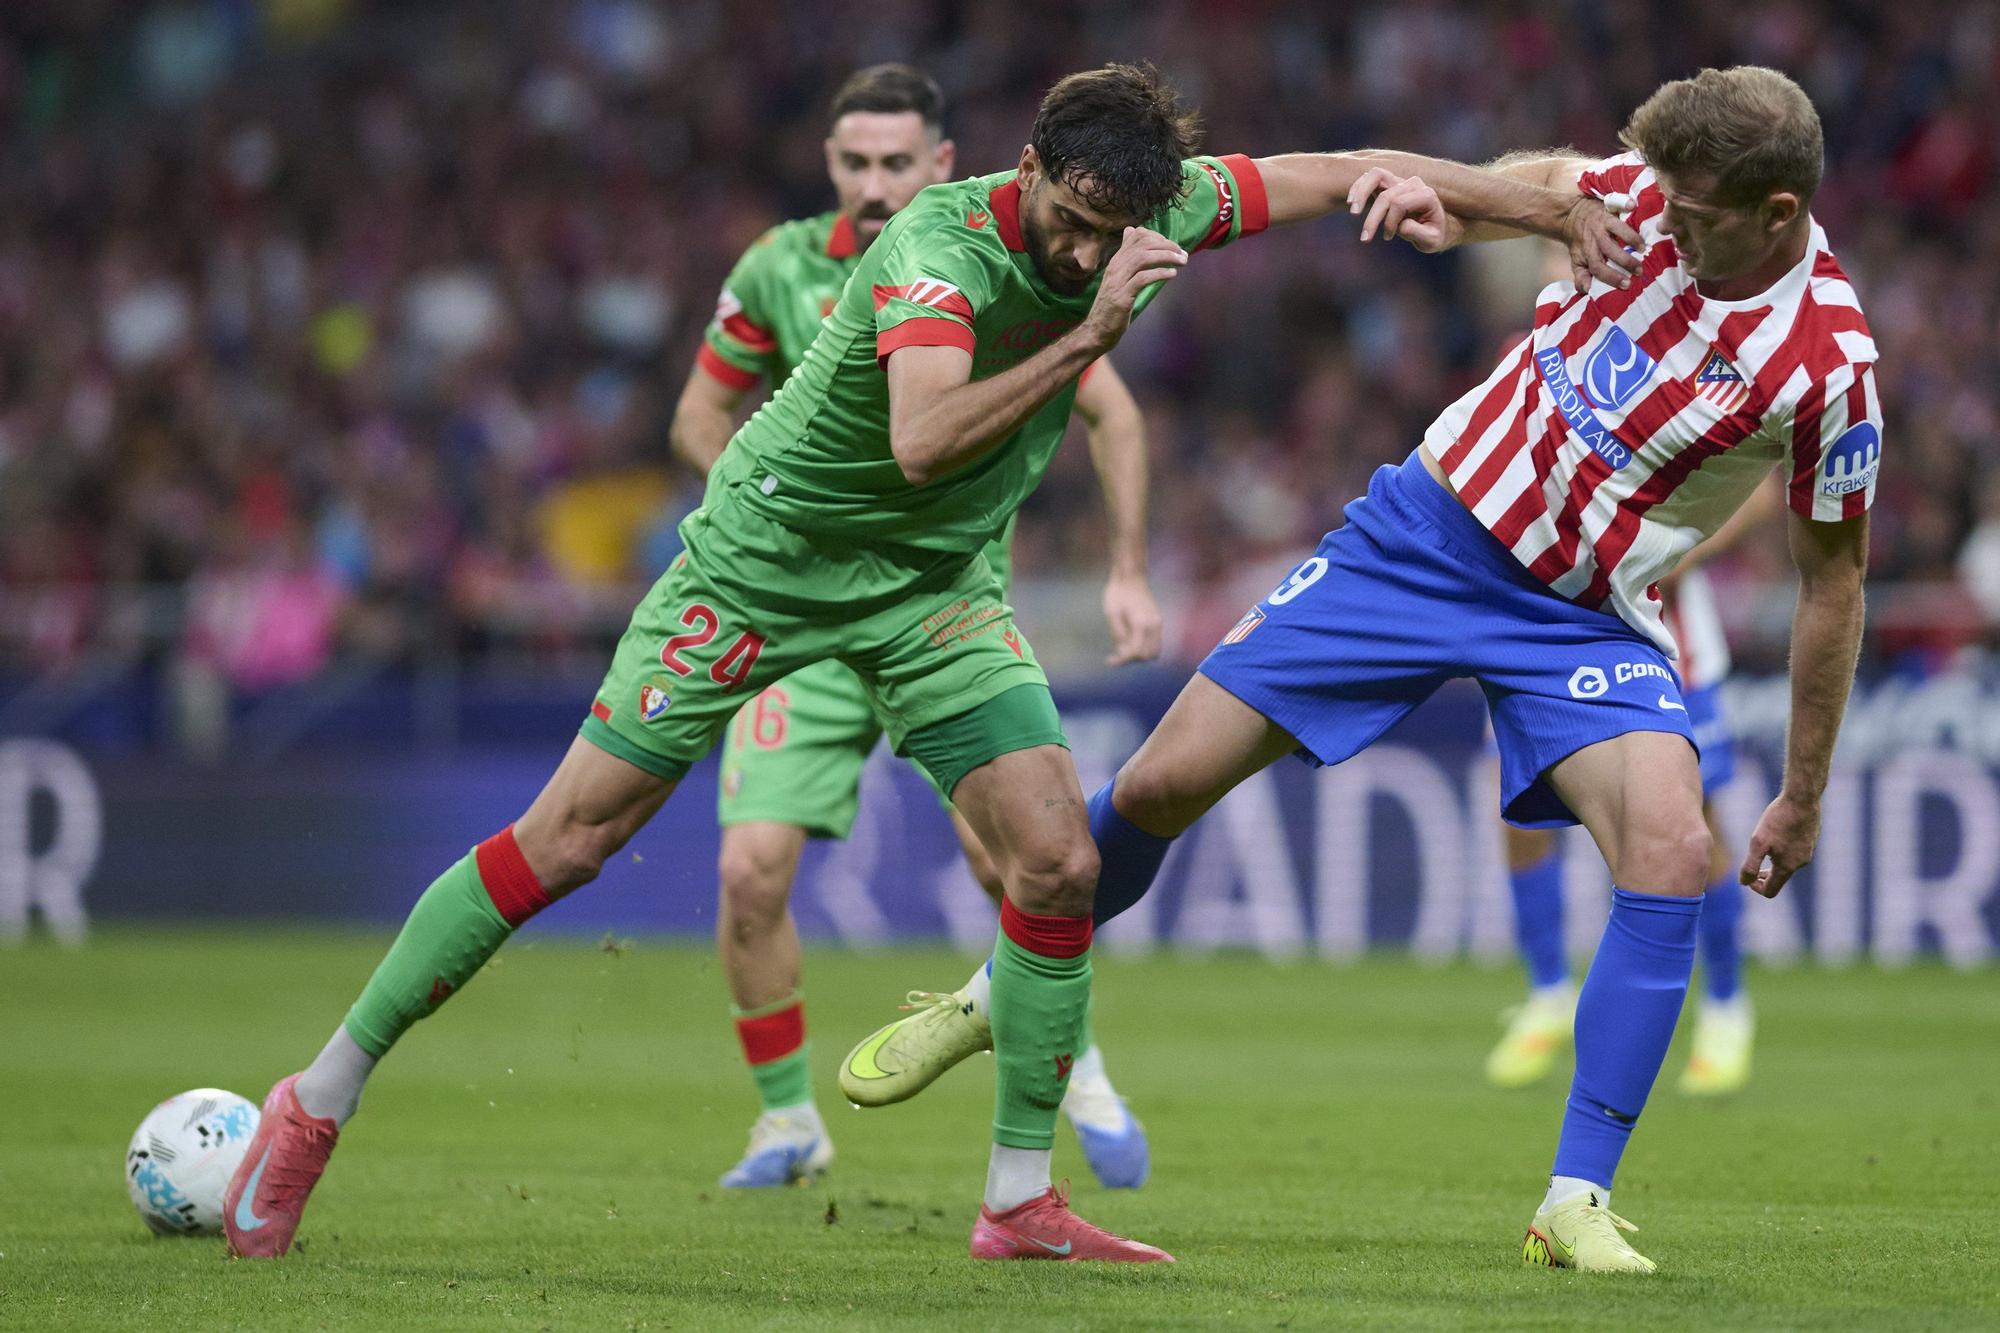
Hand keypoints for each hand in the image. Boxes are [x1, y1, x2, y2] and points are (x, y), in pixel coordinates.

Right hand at [1081, 227, 1186, 350]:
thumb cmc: (1112, 305)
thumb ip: (1127, 257)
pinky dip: (1160, 273)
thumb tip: (1130, 231)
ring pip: (1143, 258)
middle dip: (1167, 245)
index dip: (1158, 237)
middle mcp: (1116, 266)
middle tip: (1183, 253)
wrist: (1097, 330)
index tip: (1173, 246)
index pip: (1137, 235)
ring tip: (1182, 261)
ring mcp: (1118, 281)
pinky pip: (1143, 278)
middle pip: (1143, 244)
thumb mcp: (1119, 276)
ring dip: (1167, 257)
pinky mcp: (1122, 296)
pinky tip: (1172, 274)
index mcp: (1116, 260)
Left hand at [1102, 572, 1162, 665]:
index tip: (1110, 661)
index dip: (1123, 660)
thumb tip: (1122, 651)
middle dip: (1133, 658)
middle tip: (1116, 653)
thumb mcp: (1112, 614)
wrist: (1130, 576)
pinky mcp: (1156, 621)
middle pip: (1149, 655)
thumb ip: (1118, 633)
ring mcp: (1157, 623)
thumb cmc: (1118, 593)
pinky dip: (1143, 646)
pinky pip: (1154, 642)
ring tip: (1122, 647)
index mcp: (1142, 623)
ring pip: (1154, 650)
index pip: (1136, 652)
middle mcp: (1154, 625)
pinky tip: (1128, 639)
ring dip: (1140, 654)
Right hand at [1347, 168, 1461, 251]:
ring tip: (1353, 211)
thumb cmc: (1433, 235)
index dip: (1390, 222)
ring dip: (1361, 193)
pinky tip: (1350, 202)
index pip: (1400, 203)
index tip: (1387, 237)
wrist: (1434, 226)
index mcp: (1426, 195)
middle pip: (1386, 195)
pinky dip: (1358, 186)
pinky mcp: (1389, 183)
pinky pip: (1370, 176)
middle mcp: (1413, 184)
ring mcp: (1400, 181)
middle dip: (1373, 218)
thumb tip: (1402, 226)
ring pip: (1376, 176)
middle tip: (1365, 238)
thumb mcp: (1432, 241)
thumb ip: (1419, 233)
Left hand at [1562, 196, 1644, 292]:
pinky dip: (1625, 204)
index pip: (1598, 267)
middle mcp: (1596, 238)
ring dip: (1631, 238)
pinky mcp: (1608, 210)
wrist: (1572, 217)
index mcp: (1588, 252)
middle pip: (1610, 250)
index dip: (1611, 276)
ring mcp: (1602, 223)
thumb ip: (1582, 276)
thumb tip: (1588, 290)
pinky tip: (1633, 206)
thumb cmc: (1580, 243)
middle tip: (1639, 270)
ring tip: (1643, 248)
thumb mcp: (1577, 261)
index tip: (1625, 284)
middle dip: (1625, 261)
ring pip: (1617, 229)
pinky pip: (1617, 205)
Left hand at [1739, 791, 1819, 897]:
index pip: (1771, 891)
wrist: (1801, 799)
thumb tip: (1744, 883)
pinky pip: (1795, 853)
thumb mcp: (1758, 843)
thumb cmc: (1778, 820)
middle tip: (1753, 865)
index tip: (1747, 875)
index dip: (1756, 887)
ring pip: (1787, 865)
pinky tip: (1776, 835)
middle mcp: (1800, 863)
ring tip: (1763, 847)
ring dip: (1773, 862)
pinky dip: (1783, 851)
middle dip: (1764, 876)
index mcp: (1787, 867)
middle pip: (1780, 879)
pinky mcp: (1810, 841)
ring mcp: (1808, 852)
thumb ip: (1750, 865)